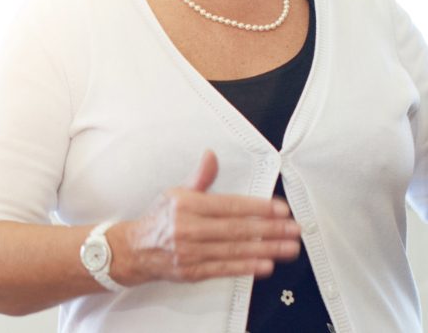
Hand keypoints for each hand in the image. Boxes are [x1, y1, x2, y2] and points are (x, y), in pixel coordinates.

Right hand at [110, 150, 301, 285]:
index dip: (258, 208)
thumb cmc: (159, 220)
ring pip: (235, 250)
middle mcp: (190, 229)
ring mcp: (192, 252)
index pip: (230, 205)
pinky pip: (224, 269)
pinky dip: (246, 267)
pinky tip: (265, 265)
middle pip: (237, 229)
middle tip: (294, 229)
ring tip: (288, 248)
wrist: (134, 250)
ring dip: (266, 249)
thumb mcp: (176, 193)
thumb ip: (200, 178)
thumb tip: (212, 156)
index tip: (281, 210)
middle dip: (270, 230)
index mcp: (188, 205)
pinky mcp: (193, 271)